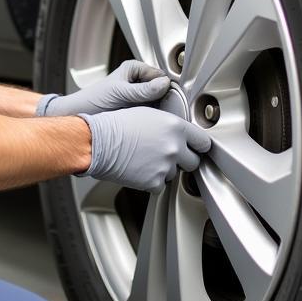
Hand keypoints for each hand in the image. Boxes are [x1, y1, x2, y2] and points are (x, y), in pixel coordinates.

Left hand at [36, 60, 170, 116]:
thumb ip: (143, 90)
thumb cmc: (93, 100)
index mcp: (135, 69)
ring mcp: (140, 97)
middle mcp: (139, 81)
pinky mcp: (139, 110)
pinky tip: (154, 125)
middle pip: (162, 90)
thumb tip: (164, 84)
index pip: (160, 76)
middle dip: (165, 100)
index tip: (171, 99)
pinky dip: (155, 118)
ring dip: (161, 111)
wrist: (80, 117)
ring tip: (160, 119)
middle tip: (169, 112)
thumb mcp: (120, 93)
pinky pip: (153, 113)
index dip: (167, 87)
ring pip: (160, 103)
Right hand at [78, 107, 211, 193]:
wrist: (98, 142)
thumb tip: (180, 134)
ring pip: (175, 174)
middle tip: (167, 155)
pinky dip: (152, 181)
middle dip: (183, 160)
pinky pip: (161, 186)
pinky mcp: (154, 182)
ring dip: (165, 169)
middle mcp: (174, 147)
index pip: (203, 142)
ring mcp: (165, 166)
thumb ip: (170, 125)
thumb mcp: (149, 114)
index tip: (195, 148)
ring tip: (146, 159)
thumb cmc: (117, 125)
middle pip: (193, 161)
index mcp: (175, 127)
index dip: (198, 146)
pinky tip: (140, 169)